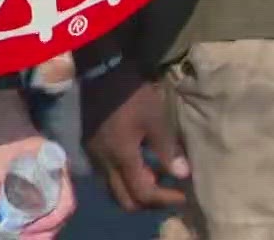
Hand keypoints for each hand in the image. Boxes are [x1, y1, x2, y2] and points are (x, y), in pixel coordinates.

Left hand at [0, 89, 74, 238]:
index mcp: (55, 167)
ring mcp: (48, 176)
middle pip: (60, 211)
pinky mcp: (36, 178)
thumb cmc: (2, 128)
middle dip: (44, 231)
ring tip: (19, 237)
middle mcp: (57, 174)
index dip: (50, 222)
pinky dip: (31, 217)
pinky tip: (17, 224)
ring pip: (51, 209)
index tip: (27, 231)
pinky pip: (40, 203)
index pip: (66, 202)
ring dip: (39, 227)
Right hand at [81, 63, 187, 212]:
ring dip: (135, 191)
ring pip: (113, 190)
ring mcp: (94, 156)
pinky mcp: (91, 147)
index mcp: (121, 157)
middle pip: (124, 200)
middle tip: (169, 192)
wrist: (100, 70)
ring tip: (157, 177)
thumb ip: (167, 150)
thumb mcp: (155, 119)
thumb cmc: (131, 94)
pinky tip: (140, 163)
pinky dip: (125, 178)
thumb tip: (182, 175)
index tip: (182, 195)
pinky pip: (108, 176)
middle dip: (148, 202)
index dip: (164, 199)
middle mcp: (104, 163)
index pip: (142, 194)